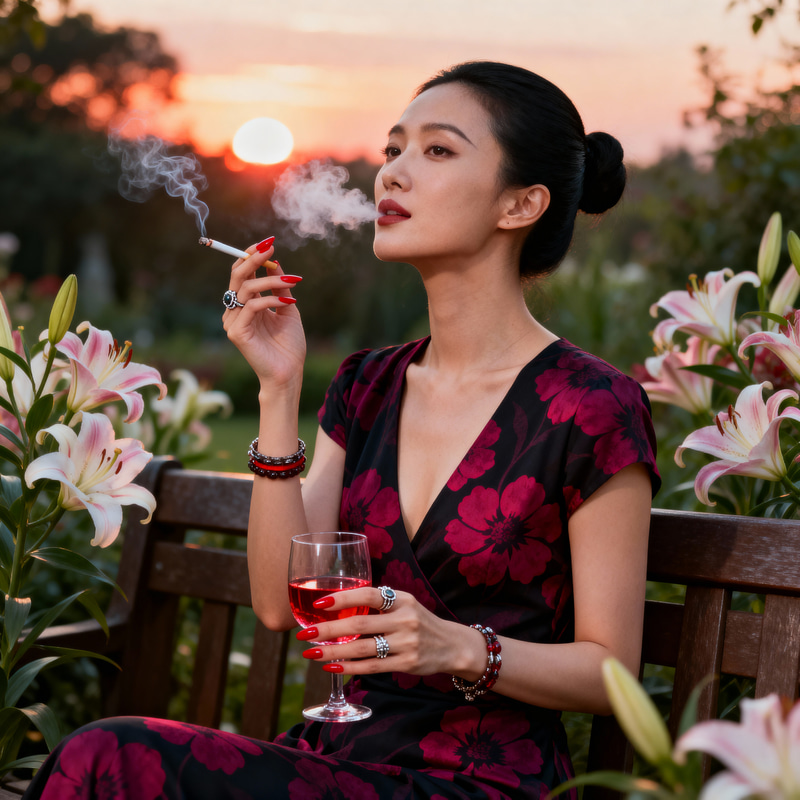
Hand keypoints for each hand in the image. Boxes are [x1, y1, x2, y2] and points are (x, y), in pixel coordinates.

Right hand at [222, 241, 306, 393]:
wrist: (289, 373)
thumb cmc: (289, 345)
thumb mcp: (288, 309)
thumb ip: (280, 286)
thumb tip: (276, 261)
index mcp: (245, 305)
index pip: (242, 274)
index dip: (251, 256)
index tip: (268, 243)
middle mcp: (235, 311)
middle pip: (237, 276)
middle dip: (253, 258)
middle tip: (270, 248)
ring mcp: (233, 322)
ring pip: (246, 288)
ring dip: (270, 280)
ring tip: (292, 282)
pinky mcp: (236, 333)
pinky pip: (251, 306)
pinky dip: (271, 300)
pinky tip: (288, 302)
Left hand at [296, 587, 486, 679]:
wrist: (452, 645)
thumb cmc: (419, 622)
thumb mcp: (405, 605)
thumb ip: (378, 605)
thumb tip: (338, 606)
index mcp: (403, 599)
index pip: (370, 594)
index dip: (344, 598)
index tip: (319, 603)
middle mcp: (405, 619)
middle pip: (360, 624)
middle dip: (328, 629)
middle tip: (305, 633)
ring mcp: (407, 643)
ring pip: (362, 648)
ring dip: (333, 651)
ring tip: (311, 652)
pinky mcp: (407, 663)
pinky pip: (372, 666)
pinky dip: (349, 667)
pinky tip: (331, 666)